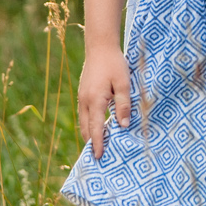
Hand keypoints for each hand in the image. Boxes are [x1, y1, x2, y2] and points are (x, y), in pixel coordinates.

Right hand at [77, 41, 132, 156]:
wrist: (100, 47)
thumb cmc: (114, 64)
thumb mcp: (123, 83)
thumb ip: (123, 105)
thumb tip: (124, 125)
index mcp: (95, 100)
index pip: (96, 128)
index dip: (98, 144)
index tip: (99, 157)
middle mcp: (85, 101)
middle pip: (86, 129)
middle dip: (91, 143)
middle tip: (97, 158)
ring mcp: (82, 97)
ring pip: (83, 122)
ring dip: (89, 134)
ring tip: (96, 146)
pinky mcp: (83, 93)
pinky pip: (84, 114)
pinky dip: (88, 124)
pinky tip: (96, 127)